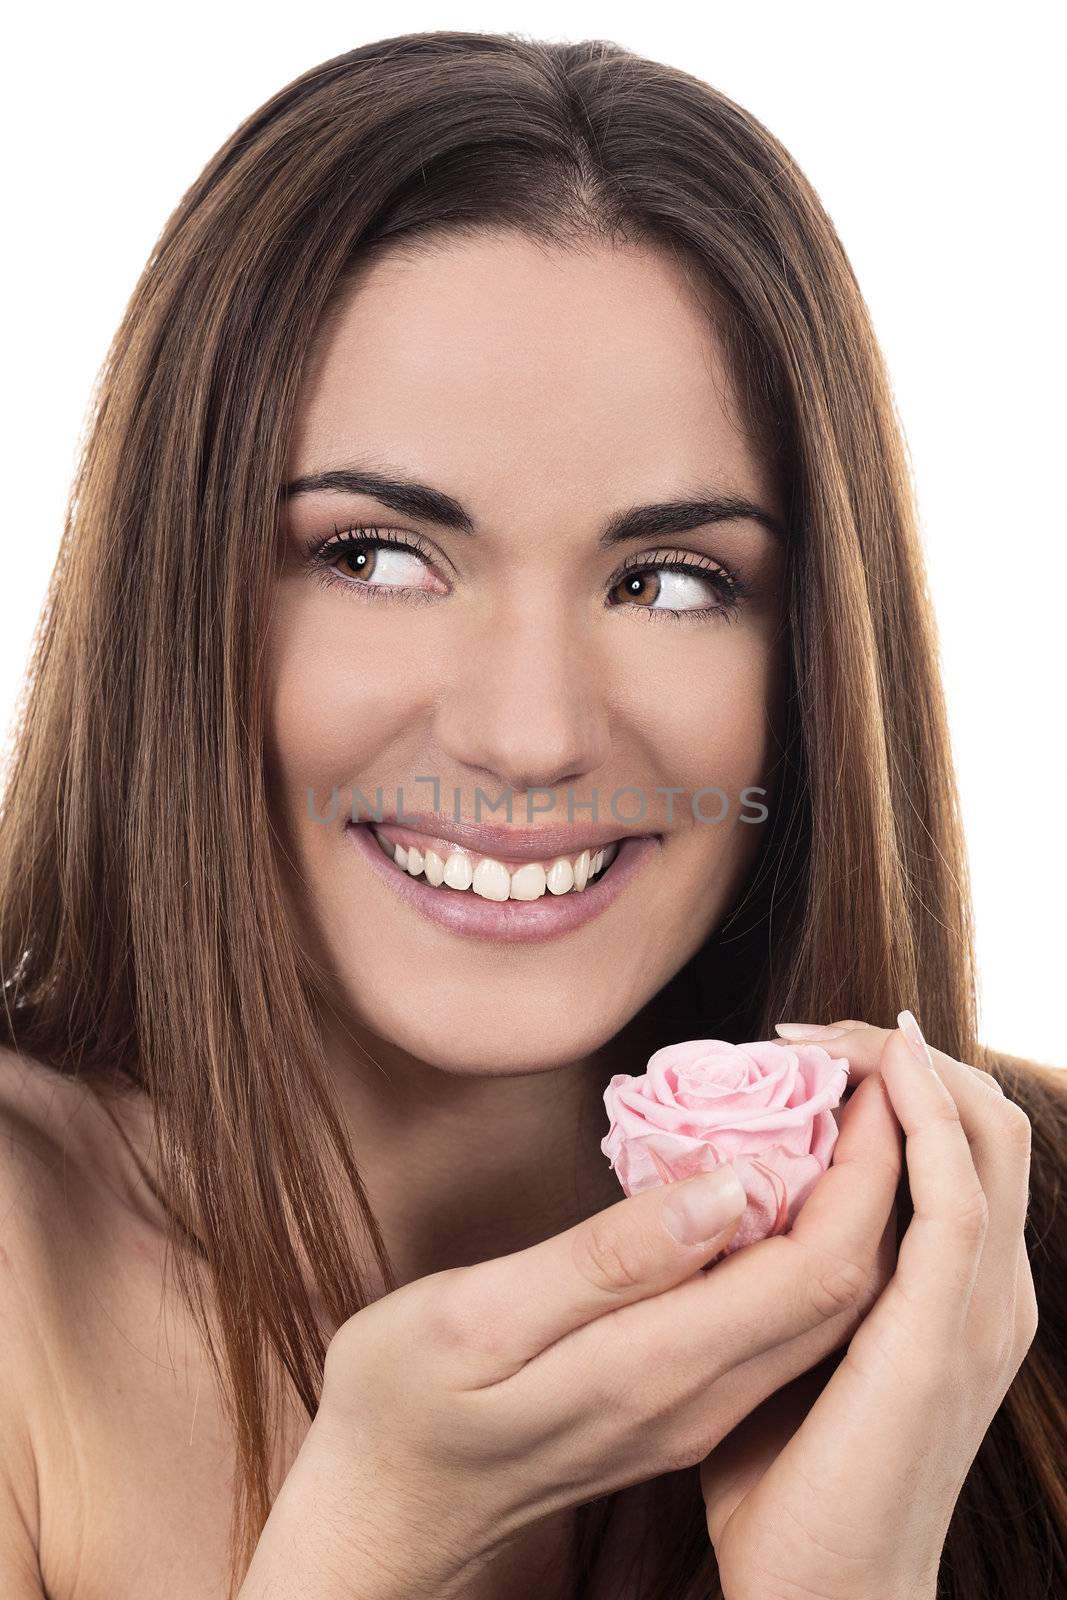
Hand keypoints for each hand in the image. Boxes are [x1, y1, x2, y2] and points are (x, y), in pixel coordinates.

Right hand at [304, 1097, 902, 1598]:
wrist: (384, 1520)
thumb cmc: (403, 1408)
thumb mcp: (477, 1317)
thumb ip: (607, 1259)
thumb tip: (730, 1189)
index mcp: (656, 1367)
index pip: (816, 1267)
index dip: (862, 1169)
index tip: (860, 1079)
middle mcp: (700, 1399)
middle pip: (838, 1288)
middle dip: (870, 1177)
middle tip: (853, 1078)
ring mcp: (695, 1412)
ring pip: (815, 1311)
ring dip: (839, 1211)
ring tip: (818, 1114)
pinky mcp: (679, 1410)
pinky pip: (773, 1325)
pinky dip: (794, 1248)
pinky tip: (760, 1189)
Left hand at [700, 1015, 1037, 1599]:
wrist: (825, 1595)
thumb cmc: (794, 1477)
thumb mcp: (800, 1347)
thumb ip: (793, 1274)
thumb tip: (732, 1194)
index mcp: (960, 1291)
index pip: (962, 1145)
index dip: (901, 1080)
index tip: (811, 1051)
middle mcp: (990, 1288)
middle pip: (986, 1120)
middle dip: (906, 1055)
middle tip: (814, 1032)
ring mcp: (979, 1306)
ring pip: (984, 1134)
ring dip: (912, 1066)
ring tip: (832, 1036)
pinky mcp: (943, 1328)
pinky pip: (955, 1189)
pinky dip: (927, 1115)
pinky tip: (879, 1072)